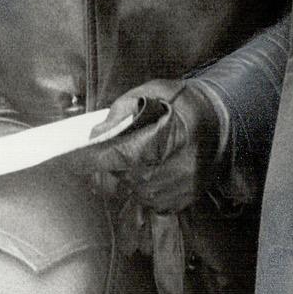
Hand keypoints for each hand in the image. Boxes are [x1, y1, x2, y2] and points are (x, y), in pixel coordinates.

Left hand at [84, 79, 222, 212]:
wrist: (223, 122)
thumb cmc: (186, 103)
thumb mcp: (155, 91)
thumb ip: (123, 109)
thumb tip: (97, 132)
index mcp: (161, 141)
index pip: (113, 157)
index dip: (87, 160)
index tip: (69, 159)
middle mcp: (167, 172)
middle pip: (118, 178)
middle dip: (107, 167)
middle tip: (112, 151)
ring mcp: (174, 191)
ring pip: (131, 191)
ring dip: (125, 178)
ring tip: (138, 157)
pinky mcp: (181, 202)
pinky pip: (148, 201)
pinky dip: (142, 188)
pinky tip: (151, 171)